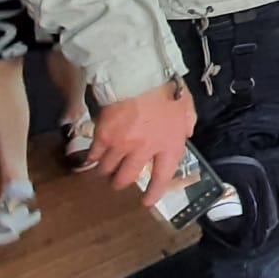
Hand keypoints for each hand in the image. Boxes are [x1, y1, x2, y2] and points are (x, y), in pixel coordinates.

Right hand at [93, 82, 197, 207]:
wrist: (140, 75)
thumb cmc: (167, 88)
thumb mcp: (187, 106)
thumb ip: (186, 123)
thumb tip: (186, 133)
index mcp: (169, 144)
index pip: (163, 176)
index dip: (154, 192)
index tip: (147, 202)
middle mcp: (145, 150)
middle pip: (128, 177)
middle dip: (121, 183)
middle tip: (118, 182)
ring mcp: (122, 145)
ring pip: (108, 169)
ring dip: (105, 171)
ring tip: (104, 169)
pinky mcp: (103, 136)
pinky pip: (94, 154)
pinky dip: (92, 157)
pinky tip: (91, 157)